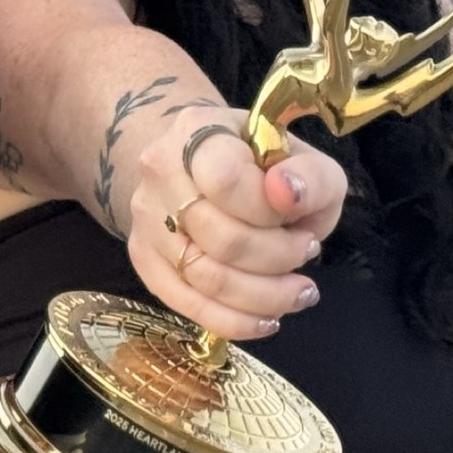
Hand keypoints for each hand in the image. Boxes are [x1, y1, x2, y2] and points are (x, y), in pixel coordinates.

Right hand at [127, 112, 347, 342]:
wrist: (201, 162)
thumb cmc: (260, 163)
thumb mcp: (303, 157)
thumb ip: (310, 175)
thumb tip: (287, 196)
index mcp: (196, 131)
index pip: (225, 181)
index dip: (269, 212)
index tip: (297, 216)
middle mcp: (158, 171)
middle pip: (219, 239)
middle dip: (278, 258)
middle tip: (306, 252)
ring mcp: (145, 218)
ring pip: (204, 278)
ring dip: (263, 296)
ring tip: (299, 292)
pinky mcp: (143, 258)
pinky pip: (185, 304)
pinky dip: (233, 321)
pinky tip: (266, 318)